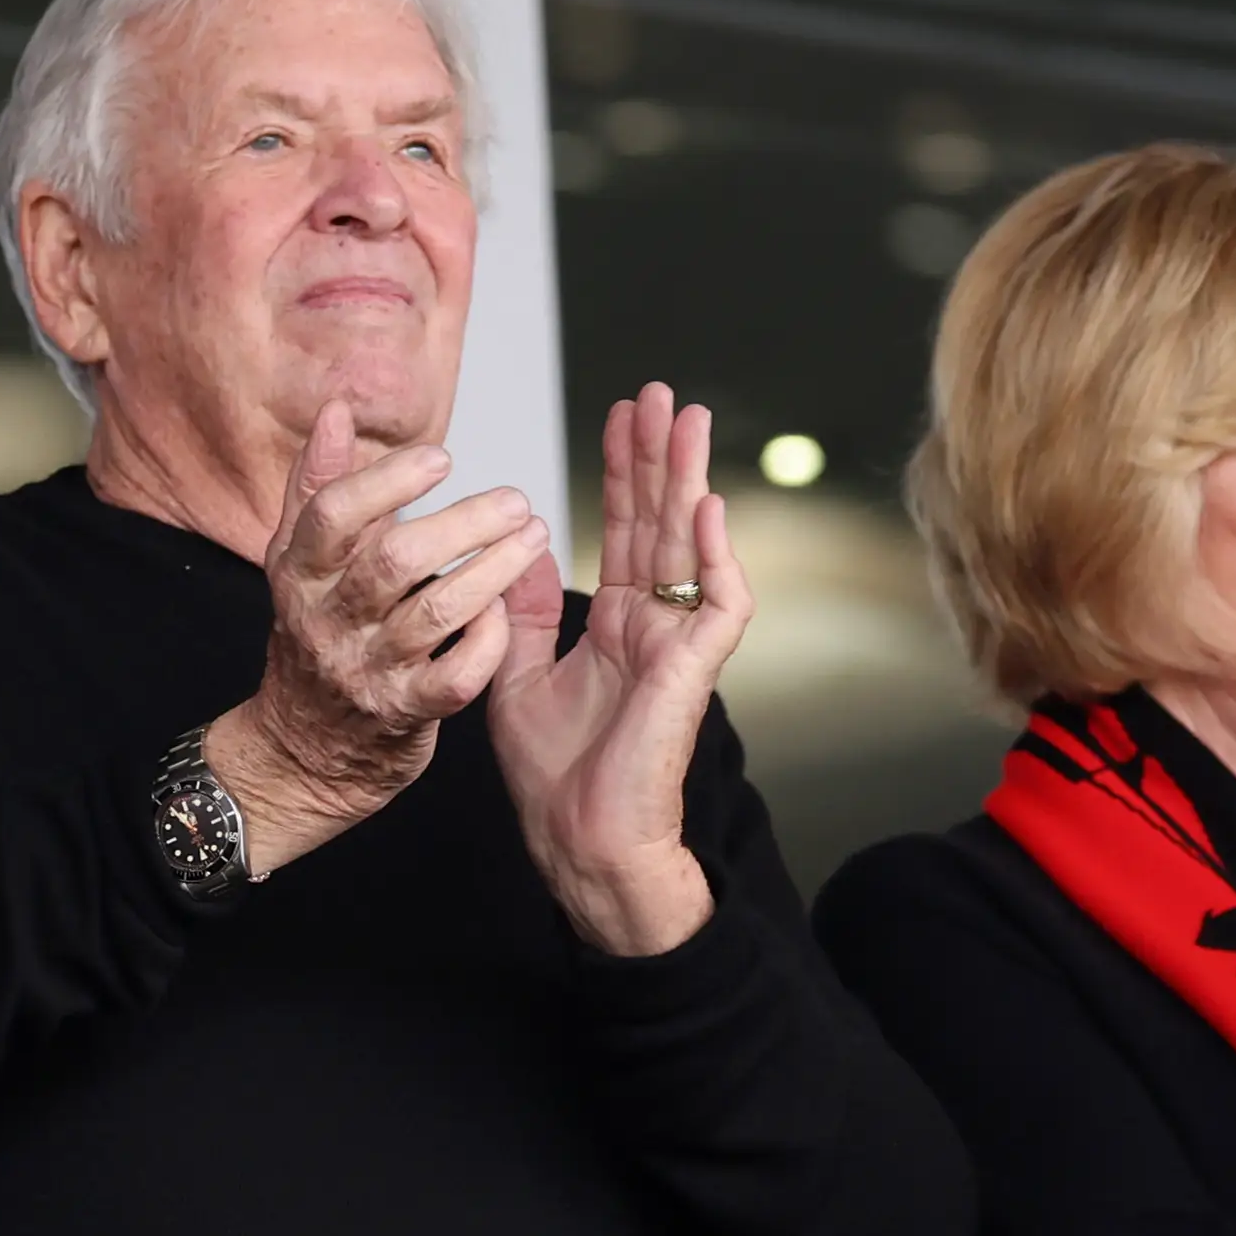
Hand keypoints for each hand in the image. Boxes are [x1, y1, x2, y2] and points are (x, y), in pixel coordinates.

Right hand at [204, 399, 548, 877]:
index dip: (387, 480)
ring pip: (434, 613)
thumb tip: (336, 411)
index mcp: (299, 574)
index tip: (441, 457)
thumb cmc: (317, 639)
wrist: (306, 751)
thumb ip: (318, 487)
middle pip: (393, 560)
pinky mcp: (406, 714)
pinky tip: (508, 609)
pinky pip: (457, 676)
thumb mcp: (299, 563)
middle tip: (515, 500)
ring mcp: (368, 670)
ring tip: (533, 536)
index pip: (332, 516)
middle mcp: (329, 620)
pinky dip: (488, 639)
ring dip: (492, 569)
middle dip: (462, 523)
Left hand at [486, 381, 752, 955]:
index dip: (622, 473)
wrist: (579, 842)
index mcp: (618, 625)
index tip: (619, 416)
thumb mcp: (515, 676)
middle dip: (659, 456)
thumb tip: (523, 543)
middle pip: (662, 523)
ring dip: (690, 480)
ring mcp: (679, 647)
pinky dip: (720, 556)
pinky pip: (720, 605)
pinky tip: (706, 507)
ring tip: (685, 420)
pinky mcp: (694, 674)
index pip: (625, 531)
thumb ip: (523, 610)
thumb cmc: (555, 780)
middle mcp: (654, 627)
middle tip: (658, 393)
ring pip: (694, 546)